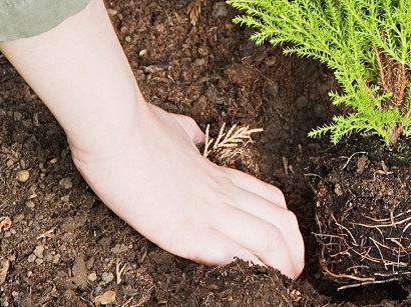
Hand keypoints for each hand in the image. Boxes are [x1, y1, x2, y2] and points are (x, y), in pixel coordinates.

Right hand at [71, 101, 304, 275]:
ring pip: (269, 239)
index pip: (269, 198)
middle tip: (294, 272)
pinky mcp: (188, 232)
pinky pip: (234, 255)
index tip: (285, 242)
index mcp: (218, 174)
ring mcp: (209, 212)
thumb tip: (193, 137)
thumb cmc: (137, 127)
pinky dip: (249, 270)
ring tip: (285, 284)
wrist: (116, 128)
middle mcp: (222, 194)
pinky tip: (253, 283)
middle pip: (281, 221)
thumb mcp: (173, 127)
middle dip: (294, 250)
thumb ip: (187, 135)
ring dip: (282, 265)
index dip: (284, 223)